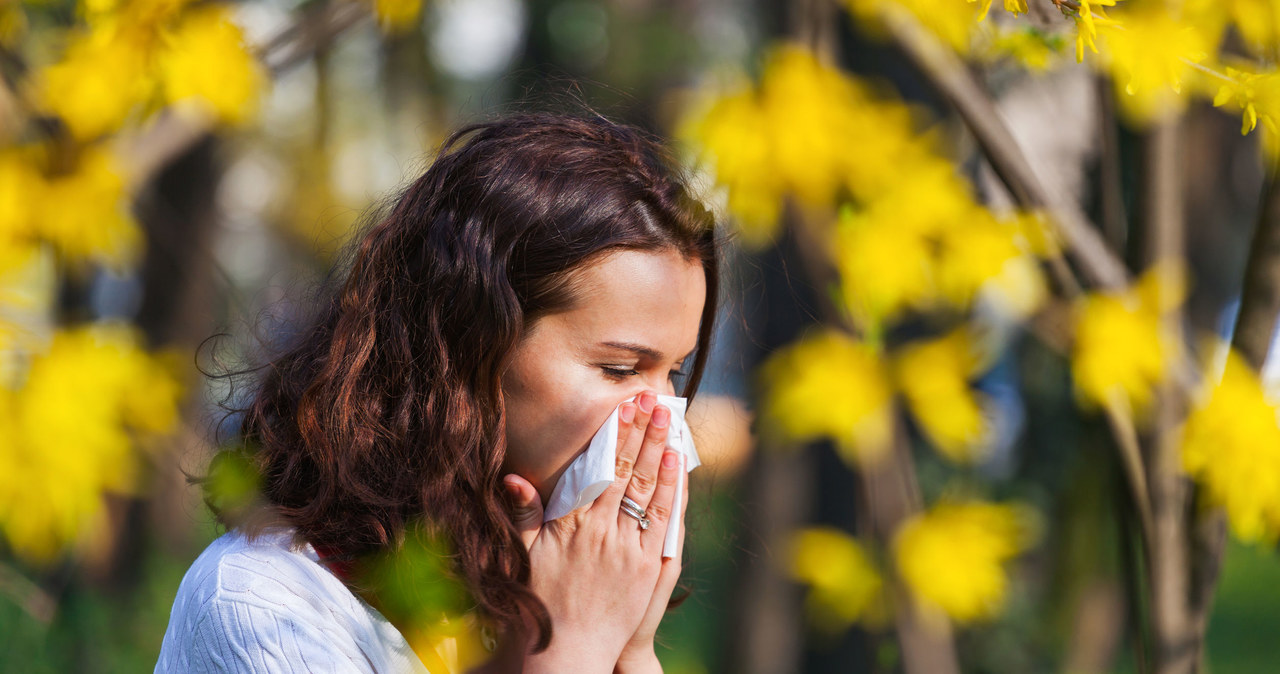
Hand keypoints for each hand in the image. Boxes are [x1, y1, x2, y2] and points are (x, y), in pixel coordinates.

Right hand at [502, 391, 684, 672]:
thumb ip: (523, 515)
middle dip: (641, 431)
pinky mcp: (648, 567)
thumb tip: (515, 478)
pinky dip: (671, 489)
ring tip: (668, 421)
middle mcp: (602, 531)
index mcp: (571, 525)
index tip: (623, 407)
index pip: (597, 468)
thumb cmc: (541, 602)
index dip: (613, 435)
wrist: (567, 650)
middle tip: (652, 400)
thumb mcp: (524, 556)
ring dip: (659, 451)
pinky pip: (663, 520)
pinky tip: (676, 464)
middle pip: (627, 471)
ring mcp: (628, 549)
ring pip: (648, 489)